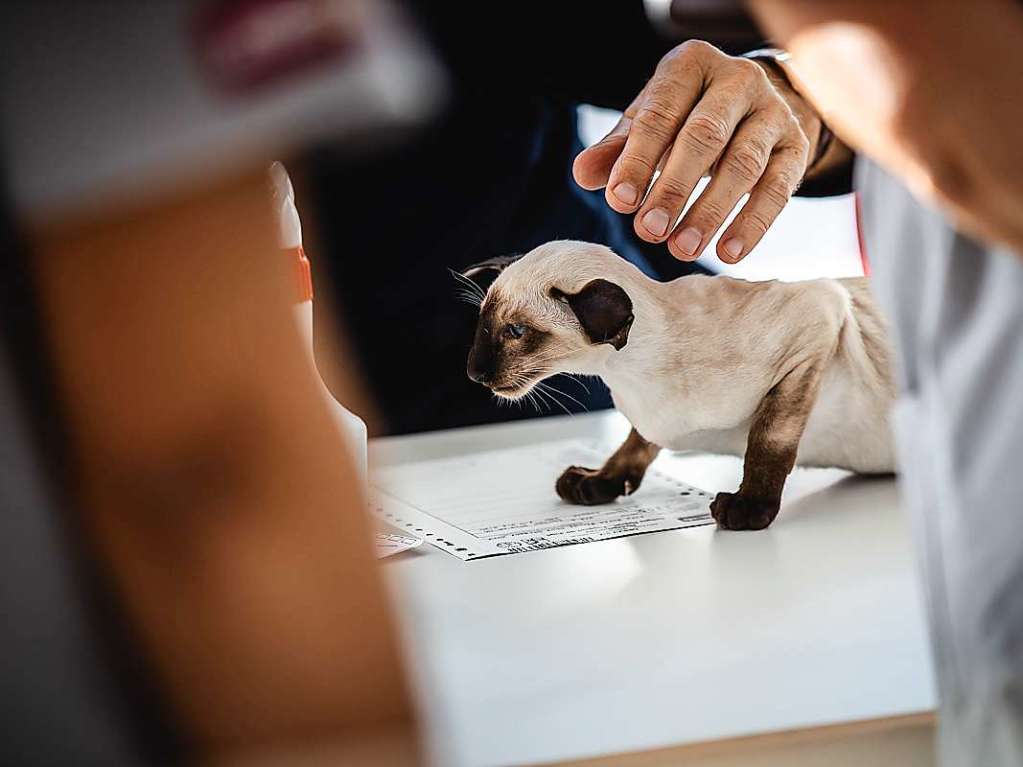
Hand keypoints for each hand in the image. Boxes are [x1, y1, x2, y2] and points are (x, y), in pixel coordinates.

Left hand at [573, 40, 819, 262]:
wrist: (752, 108)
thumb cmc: (685, 117)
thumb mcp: (648, 125)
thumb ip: (617, 149)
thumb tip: (583, 174)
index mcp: (691, 65)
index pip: (661, 113)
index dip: (638, 160)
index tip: (620, 202)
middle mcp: (737, 80)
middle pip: (705, 136)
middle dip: (673, 188)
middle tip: (648, 232)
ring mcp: (773, 111)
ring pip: (743, 164)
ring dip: (710, 211)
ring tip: (682, 248)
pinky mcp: (796, 145)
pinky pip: (778, 188)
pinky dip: (753, 223)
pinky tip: (728, 253)